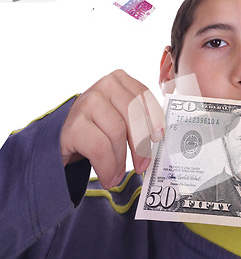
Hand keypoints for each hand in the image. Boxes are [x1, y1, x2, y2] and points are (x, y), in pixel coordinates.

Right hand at [61, 70, 164, 188]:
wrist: (61, 141)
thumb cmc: (99, 130)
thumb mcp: (121, 119)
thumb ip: (140, 122)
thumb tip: (161, 142)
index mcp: (119, 81)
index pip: (143, 95)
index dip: (154, 117)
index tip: (159, 138)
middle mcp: (103, 86)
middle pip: (134, 114)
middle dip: (142, 144)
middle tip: (143, 166)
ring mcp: (86, 102)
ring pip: (118, 132)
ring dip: (121, 161)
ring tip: (119, 175)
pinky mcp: (73, 124)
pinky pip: (100, 148)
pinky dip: (108, 167)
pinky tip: (109, 177)